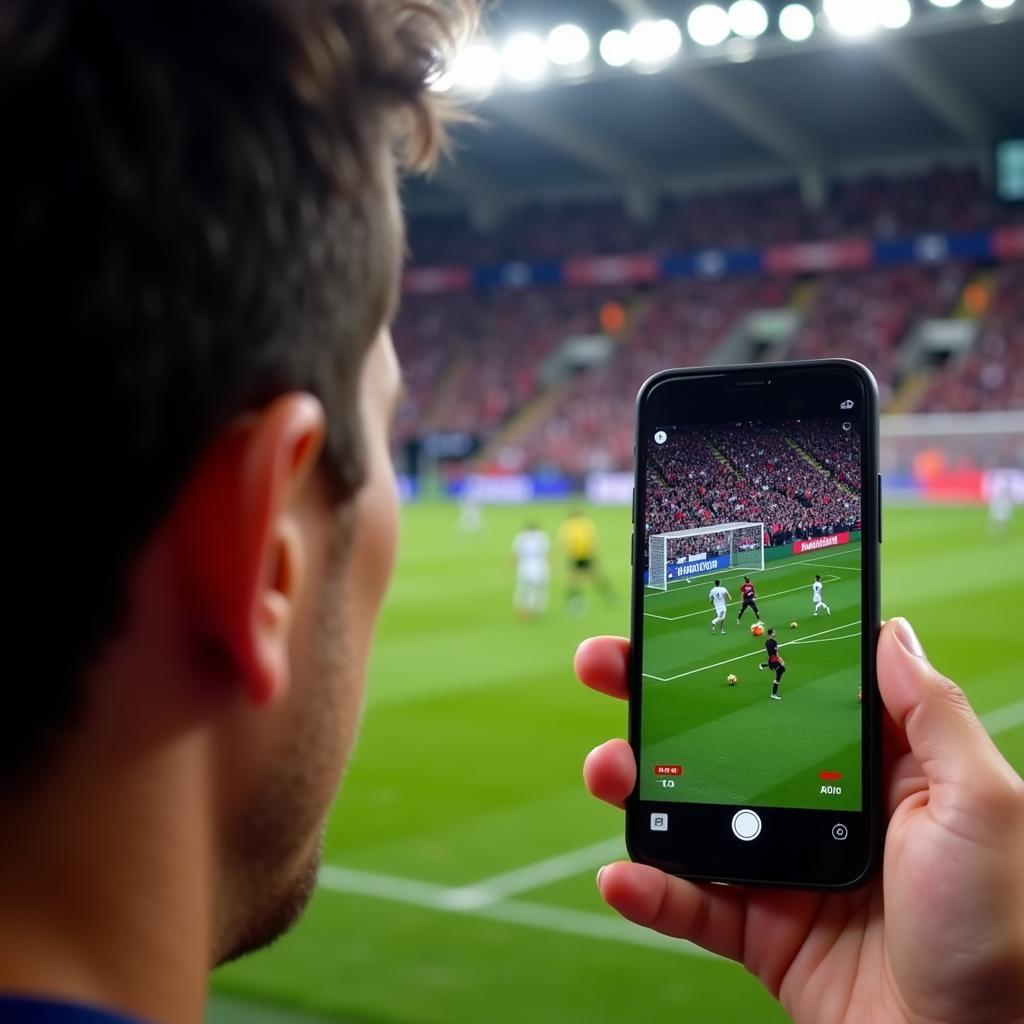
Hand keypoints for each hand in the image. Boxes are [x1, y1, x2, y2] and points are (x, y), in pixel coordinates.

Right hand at [576, 619, 1023, 1023]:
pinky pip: (690, 902)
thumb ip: (933, 716)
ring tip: (605, 768)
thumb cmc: (1003, 932)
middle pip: (717, 735)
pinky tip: (621, 875)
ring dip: (632, 784)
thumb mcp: (982, 807)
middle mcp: (812, 802)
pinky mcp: (757, 928)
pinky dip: (649, 890)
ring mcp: (777, 863)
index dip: (731, 646)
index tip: (681, 613)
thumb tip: (891, 631)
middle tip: (604, 664)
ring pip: (688, 810)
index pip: (785, 685)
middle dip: (653, 696)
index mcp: (865, 765)